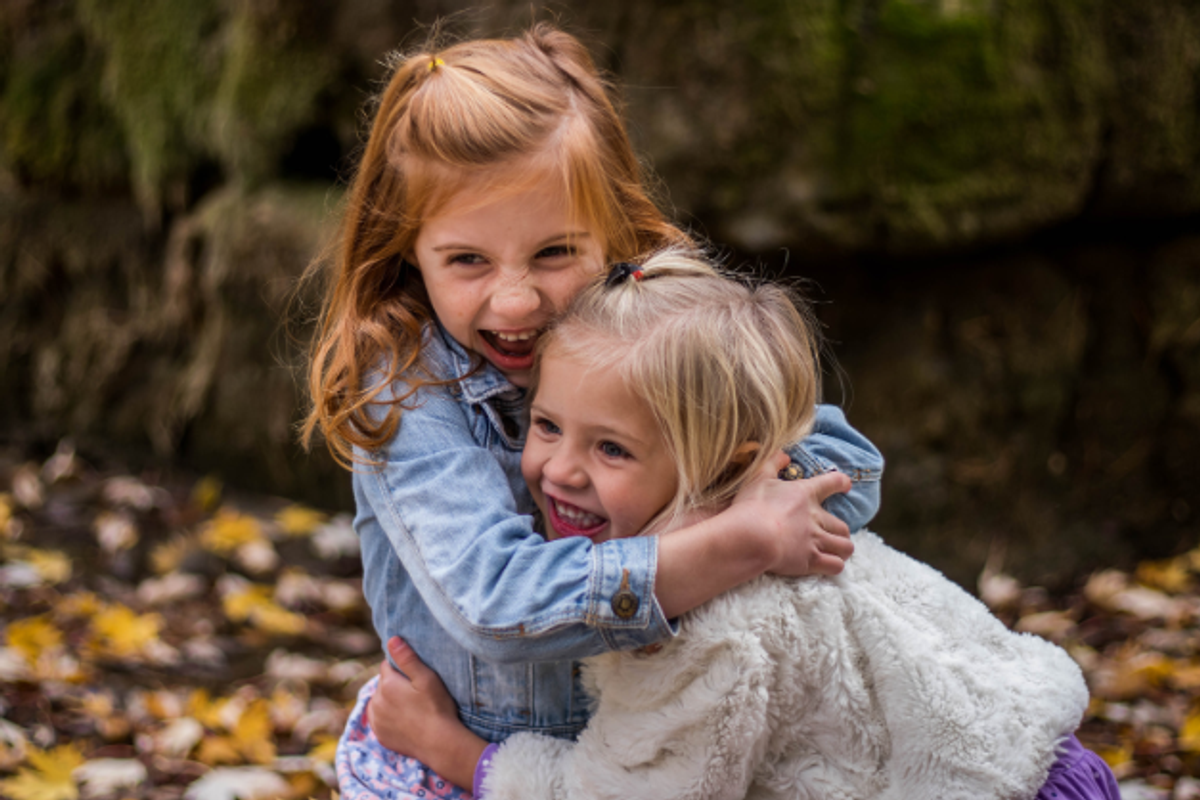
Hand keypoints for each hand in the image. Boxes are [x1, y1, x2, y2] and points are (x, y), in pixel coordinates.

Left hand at [367, 637, 486, 789]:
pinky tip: (404, 720)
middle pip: (382, 684)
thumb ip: (407, 658)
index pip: (387, 666)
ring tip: (411, 707)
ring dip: (389, 701)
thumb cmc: (437, 707)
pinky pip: (379, 719)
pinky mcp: (380, 735)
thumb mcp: (426, 678)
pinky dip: (387, 717)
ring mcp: (376, 720)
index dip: (401, 669)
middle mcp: (376, 701)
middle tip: (416, 693)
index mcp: (387, 684)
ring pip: (379, 701)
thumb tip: (391, 639)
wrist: (439, 743)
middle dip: (394, 684)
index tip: (415, 677)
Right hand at [728, 451, 853, 576]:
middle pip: (843, 525)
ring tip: (836, 551)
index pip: (832, 482)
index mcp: (805, 494)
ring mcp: (815, 540)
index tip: (846, 485)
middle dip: (841, 531)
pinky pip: (836, 566)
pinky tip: (830, 566)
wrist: (751, 537)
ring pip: (845, 547)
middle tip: (833, 534)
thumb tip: (784, 454)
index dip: (841, 483)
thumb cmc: (752, 506)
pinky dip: (836, 566)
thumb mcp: (758, 477)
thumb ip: (773, 462)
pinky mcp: (811, 560)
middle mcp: (816, 517)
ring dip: (842, 549)